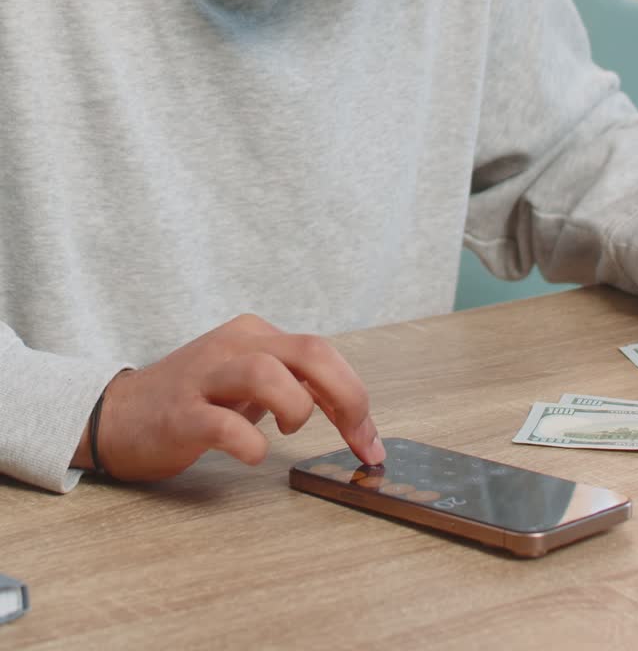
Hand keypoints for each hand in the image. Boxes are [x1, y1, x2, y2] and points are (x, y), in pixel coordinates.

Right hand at [73, 313, 384, 480]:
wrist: (117, 415)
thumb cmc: (194, 400)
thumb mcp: (248, 381)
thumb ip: (295, 385)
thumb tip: (351, 411)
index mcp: (255, 335)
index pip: (321, 352)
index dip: (355, 396)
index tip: (369, 440)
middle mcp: (234, 344)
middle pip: (308, 351)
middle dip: (346, 396)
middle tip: (358, 438)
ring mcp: (205, 376)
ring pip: (267, 373)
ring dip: (296, 408)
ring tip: (289, 433)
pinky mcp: (180, 413)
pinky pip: (224, 424)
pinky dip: (249, 444)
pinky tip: (252, 453)